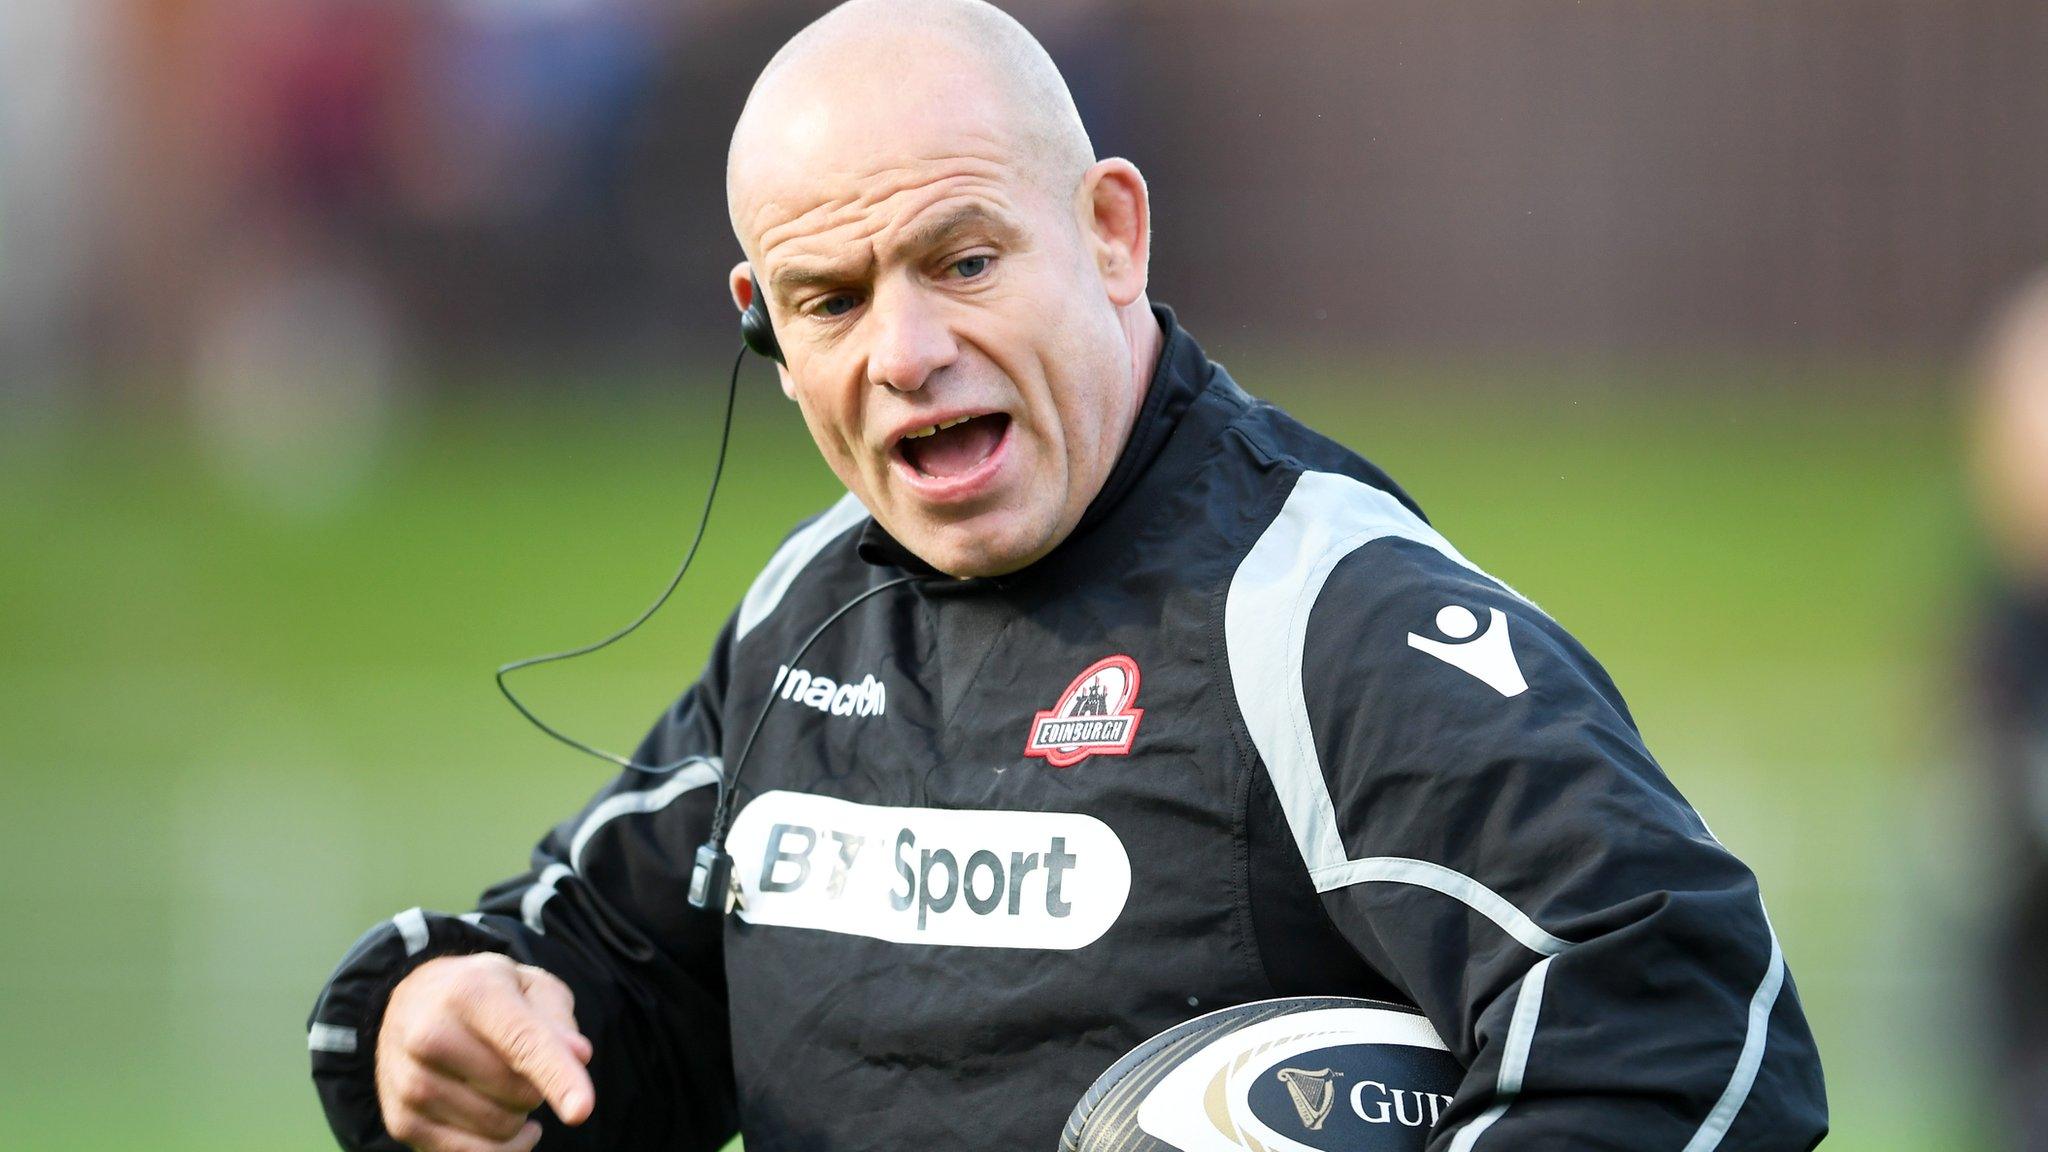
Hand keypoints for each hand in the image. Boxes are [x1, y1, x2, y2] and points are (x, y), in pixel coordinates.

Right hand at [376, 953, 594, 1151]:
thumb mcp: (528, 985)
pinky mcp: (401, 1121)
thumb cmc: (484, 994)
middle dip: (536, 1086)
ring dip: (517, 1115)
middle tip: (519, 1062)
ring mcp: (410, 1082)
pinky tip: (501, 1121)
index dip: (557, 1077)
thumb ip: (557, 1019)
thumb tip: (579, 1055)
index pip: (523, 1043)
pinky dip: (501, 1147)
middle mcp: (430, 1036)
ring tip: (498, 1083)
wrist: (412, 1002)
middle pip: (518, 1093)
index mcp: (471, 993)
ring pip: (499, 1128)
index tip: (581, 1111)